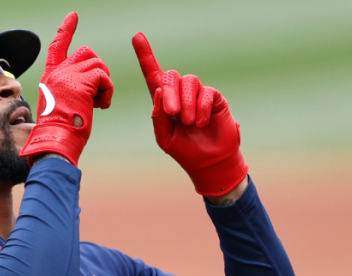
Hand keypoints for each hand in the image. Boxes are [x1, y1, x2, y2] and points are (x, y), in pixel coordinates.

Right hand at [19, 13, 113, 165]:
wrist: (55, 141)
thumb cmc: (59, 132)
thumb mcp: (60, 105)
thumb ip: (70, 89)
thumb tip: (89, 86)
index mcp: (50, 77)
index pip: (57, 46)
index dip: (66, 30)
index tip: (73, 16)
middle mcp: (58, 72)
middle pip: (87, 53)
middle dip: (99, 70)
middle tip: (98, 94)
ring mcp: (69, 75)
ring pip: (99, 65)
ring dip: (104, 84)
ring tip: (98, 104)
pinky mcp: (82, 82)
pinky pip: (104, 77)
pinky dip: (108, 91)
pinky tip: (101, 106)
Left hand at [132, 32, 247, 195]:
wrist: (209, 163)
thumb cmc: (184, 151)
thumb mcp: (164, 137)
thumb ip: (157, 116)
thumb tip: (158, 92)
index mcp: (164, 102)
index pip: (153, 75)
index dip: (145, 55)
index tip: (137, 37)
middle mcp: (180, 94)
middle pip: (171, 76)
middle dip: (169, 93)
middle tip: (173, 114)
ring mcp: (198, 94)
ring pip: (189, 81)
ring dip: (187, 103)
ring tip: (189, 123)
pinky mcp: (214, 98)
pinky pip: (206, 92)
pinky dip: (201, 108)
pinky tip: (201, 123)